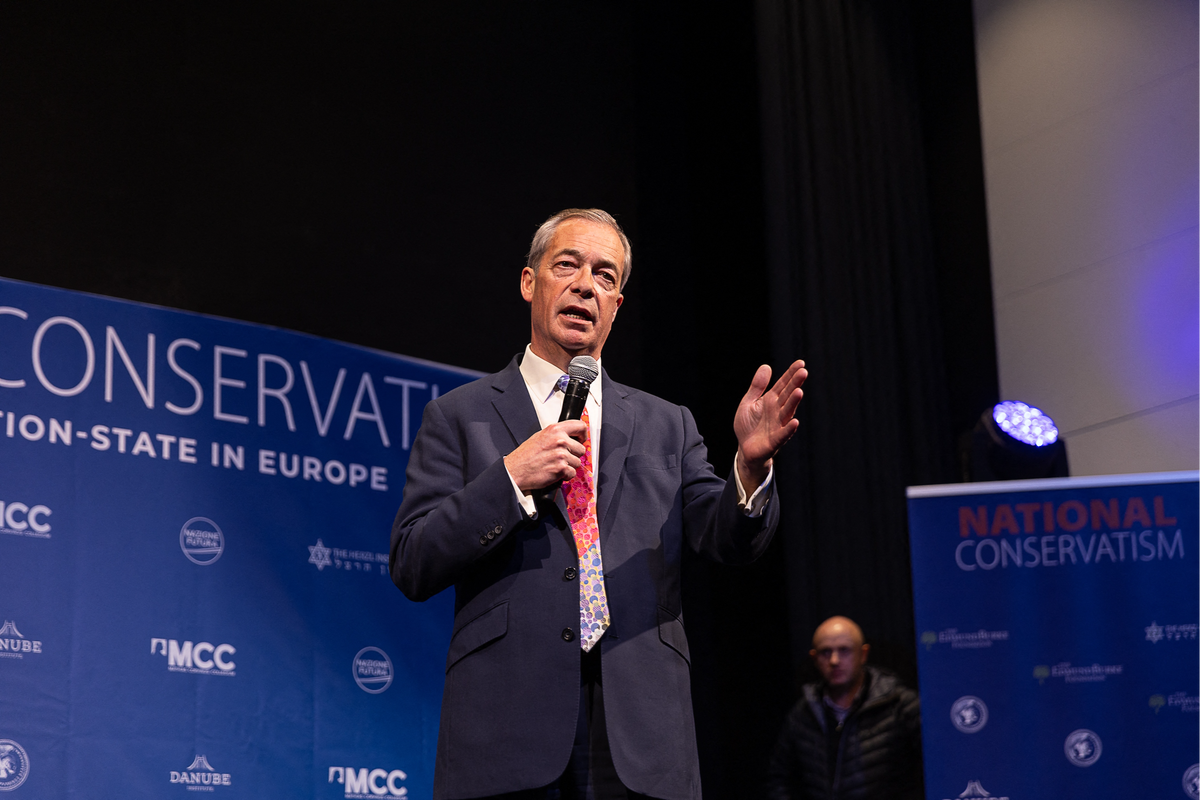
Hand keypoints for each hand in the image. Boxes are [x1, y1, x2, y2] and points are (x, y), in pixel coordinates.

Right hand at [504, 420, 588, 492]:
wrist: (515, 470)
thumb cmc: (525, 456)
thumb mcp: (540, 436)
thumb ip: (556, 435)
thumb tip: (570, 437)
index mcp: (555, 430)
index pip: (580, 426)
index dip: (583, 434)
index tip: (581, 439)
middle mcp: (560, 440)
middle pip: (581, 449)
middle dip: (574, 455)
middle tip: (561, 458)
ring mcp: (561, 454)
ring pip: (577, 462)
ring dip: (568, 466)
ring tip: (554, 465)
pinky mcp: (561, 468)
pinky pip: (572, 473)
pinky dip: (565, 475)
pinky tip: (554, 472)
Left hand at [733, 360, 806, 487]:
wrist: (745, 449)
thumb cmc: (748, 425)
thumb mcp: (749, 402)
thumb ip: (757, 386)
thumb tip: (766, 366)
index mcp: (771, 401)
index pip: (783, 385)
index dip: (791, 374)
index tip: (800, 363)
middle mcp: (777, 411)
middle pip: (788, 396)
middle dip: (795, 384)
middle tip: (803, 372)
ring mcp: (777, 425)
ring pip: (787, 412)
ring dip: (793, 403)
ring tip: (799, 391)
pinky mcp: (774, 440)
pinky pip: (783, 434)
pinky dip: (789, 429)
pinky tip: (795, 422)